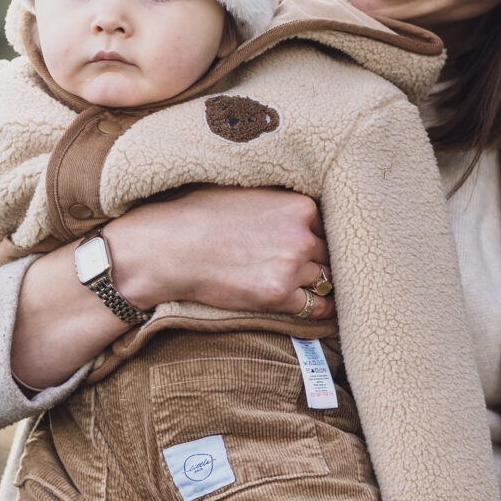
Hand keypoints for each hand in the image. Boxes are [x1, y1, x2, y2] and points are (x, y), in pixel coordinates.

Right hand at [104, 187, 332, 316]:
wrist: (169, 247)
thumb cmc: (198, 214)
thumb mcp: (247, 190)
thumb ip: (280, 202)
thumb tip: (298, 211)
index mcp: (300, 204)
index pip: (331, 224)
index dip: (322, 235)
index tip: (314, 244)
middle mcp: (302, 234)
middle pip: (331, 253)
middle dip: (322, 260)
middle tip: (313, 268)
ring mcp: (292, 267)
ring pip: (325, 279)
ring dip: (318, 284)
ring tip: (313, 288)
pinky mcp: (278, 296)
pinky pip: (316, 307)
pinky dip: (319, 310)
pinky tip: (319, 309)